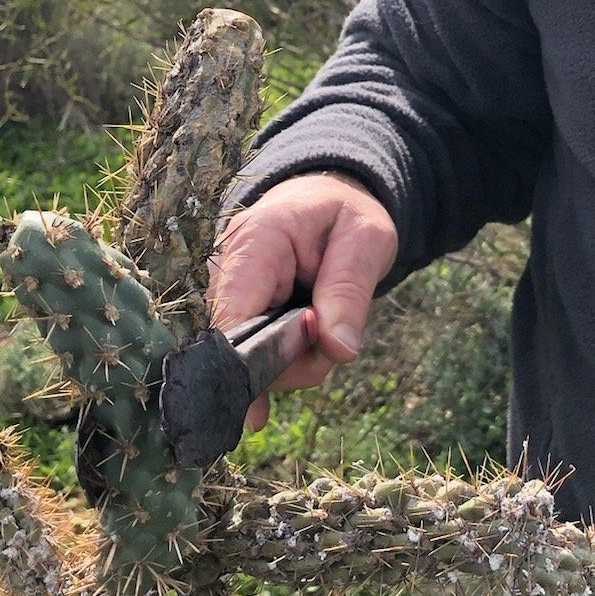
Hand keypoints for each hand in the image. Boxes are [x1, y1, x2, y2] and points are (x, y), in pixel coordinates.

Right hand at [206, 173, 398, 433]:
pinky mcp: (239, 318)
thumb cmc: (346, 215)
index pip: (232, 315)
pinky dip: (290, 359)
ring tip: (330, 324)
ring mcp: (229, 298)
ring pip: (254, 362)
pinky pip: (259, 358)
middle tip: (337, 338)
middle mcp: (228, 273)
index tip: (274, 393)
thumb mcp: (365, 241)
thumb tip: (338, 350)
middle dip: (293, 361)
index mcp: (255, 242)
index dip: (249, 361)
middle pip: (241, 349)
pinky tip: (310, 348)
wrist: (328, 201)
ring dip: (298, 361)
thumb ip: (350, 292)